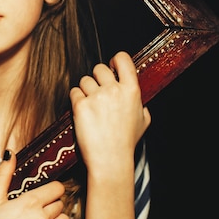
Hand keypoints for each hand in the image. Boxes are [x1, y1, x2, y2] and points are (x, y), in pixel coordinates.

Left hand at [69, 51, 150, 176]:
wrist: (110, 160)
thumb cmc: (126, 142)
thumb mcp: (143, 121)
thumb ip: (140, 103)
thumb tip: (135, 95)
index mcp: (132, 91)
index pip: (123, 59)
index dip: (115, 60)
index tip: (112, 67)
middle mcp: (114, 90)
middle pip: (99, 68)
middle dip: (97, 79)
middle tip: (98, 94)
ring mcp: (97, 97)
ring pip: (84, 81)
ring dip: (85, 91)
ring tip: (91, 108)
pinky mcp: (81, 105)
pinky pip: (74, 92)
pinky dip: (76, 101)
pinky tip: (83, 113)